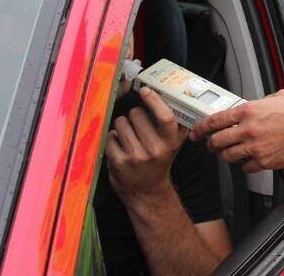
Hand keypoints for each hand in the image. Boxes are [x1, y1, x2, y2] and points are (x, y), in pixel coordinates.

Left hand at [105, 87, 187, 202]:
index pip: (165, 117)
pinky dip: (113, 138)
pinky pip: (110, 136)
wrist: (148, 193)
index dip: (154, 100)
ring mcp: (135, 157)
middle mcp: (154, 150)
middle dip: (134, 115)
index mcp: (170, 143)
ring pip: (121, 122)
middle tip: (137, 125)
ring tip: (128, 136)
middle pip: (136, 114)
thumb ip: (173, 125)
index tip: (145, 91)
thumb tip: (167, 96)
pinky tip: (120, 147)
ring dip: (122, 125)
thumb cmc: (160, 163)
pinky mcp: (118, 163)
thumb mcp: (173, 145)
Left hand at [190, 89, 283, 173]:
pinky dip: (246, 165)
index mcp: (247, 111)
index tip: (196, 131)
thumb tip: (256, 106)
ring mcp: (254, 148)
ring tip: (231, 153)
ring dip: (227, 156)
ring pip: (228, 157)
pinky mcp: (264, 162)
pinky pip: (246, 168)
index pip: (215, 120)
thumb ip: (261, 102)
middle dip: (211, 145)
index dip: (201, 128)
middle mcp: (247, 130)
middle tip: (212, 145)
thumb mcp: (277, 96)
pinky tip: (250, 160)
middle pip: (217, 142)